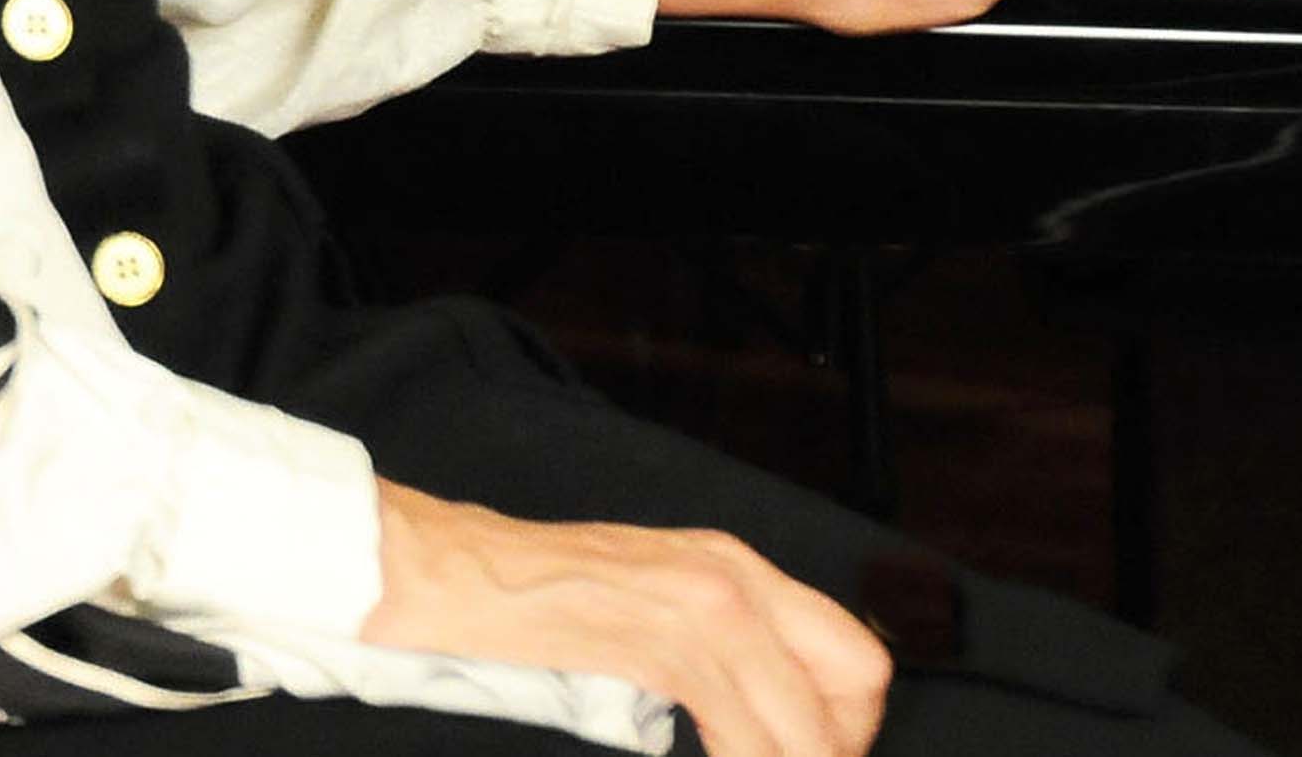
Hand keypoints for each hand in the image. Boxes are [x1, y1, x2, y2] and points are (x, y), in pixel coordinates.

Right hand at [368, 481, 889, 756]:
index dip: (847, 722)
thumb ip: (712, 641)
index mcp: (731, 563)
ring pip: (806, 724)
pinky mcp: (661, 642)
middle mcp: (732, 575)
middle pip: (856, 682)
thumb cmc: (530, 593)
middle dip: (834, 746)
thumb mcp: (646, 597)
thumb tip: (763, 711)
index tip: (807, 750)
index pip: (853, 650)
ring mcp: (701, 604)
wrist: (446, 570)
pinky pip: (743, 733)